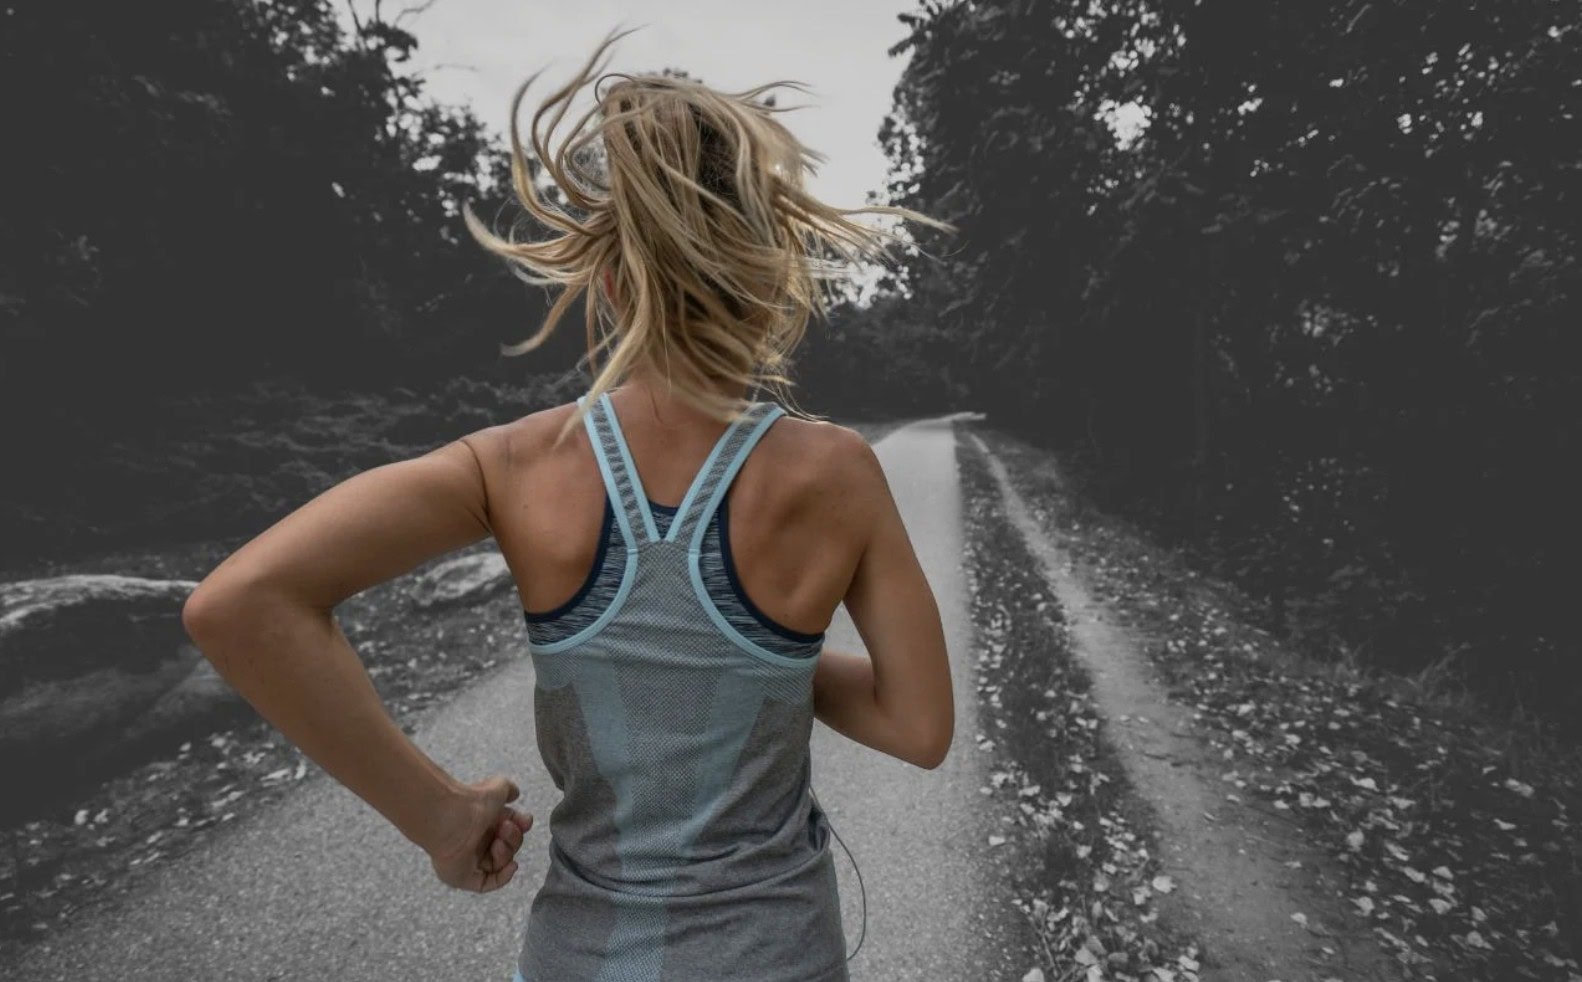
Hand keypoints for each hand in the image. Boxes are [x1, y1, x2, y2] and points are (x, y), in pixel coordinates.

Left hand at [424, 775, 534, 892]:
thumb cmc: (471, 801)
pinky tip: (512, 866)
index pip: (508, 829)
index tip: (525, 820)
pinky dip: (503, 877)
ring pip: (499, 864)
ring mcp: (469, 860)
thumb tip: (515, 794)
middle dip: (513, 838)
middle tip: (505, 828)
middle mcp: (476, 841)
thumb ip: (508, 790)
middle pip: (507, 848)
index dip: (520, 826)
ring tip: (497, 842)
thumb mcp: (498, 787)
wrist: (451, 816)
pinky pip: (487, 883)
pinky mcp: (463, 877)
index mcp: (483, 823)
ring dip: (506, 854)